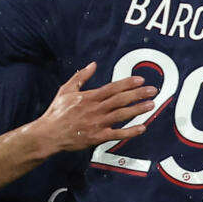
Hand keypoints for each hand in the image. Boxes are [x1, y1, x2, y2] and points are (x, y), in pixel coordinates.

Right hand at [28, 62, 155, 154]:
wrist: (48, 134)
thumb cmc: (57, 112)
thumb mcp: (66, 90)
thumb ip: (81, 77)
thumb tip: (93, 64)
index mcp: (89, 97)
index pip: (112, 88)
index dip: (127, 83)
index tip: (141, 79)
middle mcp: (95, 109)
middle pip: (120, 100)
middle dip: (138, 94)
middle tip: (153, 90)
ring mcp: (97, 123)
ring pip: (121, 115)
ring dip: (138, 110)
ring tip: (151, 104)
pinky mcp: (97, 137)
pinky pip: (117, 134)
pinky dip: (130, 132)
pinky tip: (142, 128)